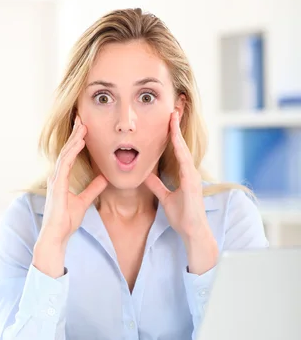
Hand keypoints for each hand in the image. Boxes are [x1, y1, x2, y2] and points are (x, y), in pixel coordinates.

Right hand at [39, 115, 107, 247]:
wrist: (56, 235)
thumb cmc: (66, 220)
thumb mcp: (84, 201)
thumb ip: (93, 189)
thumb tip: (104, 178)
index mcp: (60, 179)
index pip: (69, 155)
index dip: (76, 141)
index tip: (83, 128)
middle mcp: (56, 176)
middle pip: (66, 150)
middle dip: (74, 134)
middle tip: (82, 118)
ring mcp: (55, 180)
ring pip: (65, 153)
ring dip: (74, 139)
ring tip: (83, 126)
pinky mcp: (57, 185)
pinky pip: (65, 164)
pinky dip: (72, 152)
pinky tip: (79, 142)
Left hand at [144, 110, 217, 273]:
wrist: (192, 231)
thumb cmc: (183, 216)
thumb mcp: (165, 197)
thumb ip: (157, 186)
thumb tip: (146, 177)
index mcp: (185, 174)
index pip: (177, 150)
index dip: (173, 134)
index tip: (169, 119)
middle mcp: (190, 172)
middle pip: (182, 144)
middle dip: (177, 127)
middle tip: (174, 108)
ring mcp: (192, 176)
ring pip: (184, 149)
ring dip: (178, 133)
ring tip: (173, 117)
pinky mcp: (192, 182)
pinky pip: (185, 162)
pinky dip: (180, 149)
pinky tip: (175, 139)